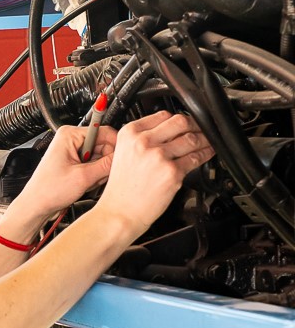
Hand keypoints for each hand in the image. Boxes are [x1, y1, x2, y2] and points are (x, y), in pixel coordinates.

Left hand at [8, 123, 117, 225]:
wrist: (36, 205)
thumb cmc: (48, 190)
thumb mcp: (83, 178)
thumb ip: (106, 166)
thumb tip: (123, 157)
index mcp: (69, 134)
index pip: (104, 131)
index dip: (115, 147)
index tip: (121, 160)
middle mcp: (71, 140)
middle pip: (104, 145)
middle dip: (104, 163)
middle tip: (98, 176)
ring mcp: (73, 151)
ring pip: (100, 157)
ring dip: (99, 171)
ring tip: (88, 182)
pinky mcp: (75, 162)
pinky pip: (94, 165)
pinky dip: (94, 176)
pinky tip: (86, 184)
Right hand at [95, 111, 213, 237]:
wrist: (120, 212)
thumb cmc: (122, 189)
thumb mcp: (123, 154)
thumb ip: (141, 139)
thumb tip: (166, 133)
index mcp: (130, 134)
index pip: (162, 115)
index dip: (177, 118)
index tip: (183, 122)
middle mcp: (144, 142)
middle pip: (179, 122)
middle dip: (194, 124)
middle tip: (200, 128)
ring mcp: (159, 156)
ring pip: (191, 139)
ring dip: (204, 138)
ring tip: (208, 140)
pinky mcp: (172, 172)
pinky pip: (196, 158)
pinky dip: (206, 154)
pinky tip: (207, 153)